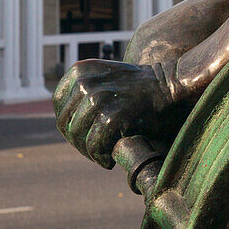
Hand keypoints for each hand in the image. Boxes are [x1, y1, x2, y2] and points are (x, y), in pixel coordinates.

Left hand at [53, 59, 182, 168]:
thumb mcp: (105, 77)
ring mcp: (98, 98)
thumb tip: (64, 124)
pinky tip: (110, 158)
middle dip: (79, 141)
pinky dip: (101, 157)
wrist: (170, 87)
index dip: (69, 124)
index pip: (58, 105)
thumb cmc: (139, 89)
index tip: (85, 132)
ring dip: (90, 151)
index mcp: (80, 70)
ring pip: (78, 137)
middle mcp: (85, 82)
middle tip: (98, 146)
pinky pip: (94, 146)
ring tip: (104, 151)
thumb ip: (83, 91)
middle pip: (66, 124)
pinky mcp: (112, 116)